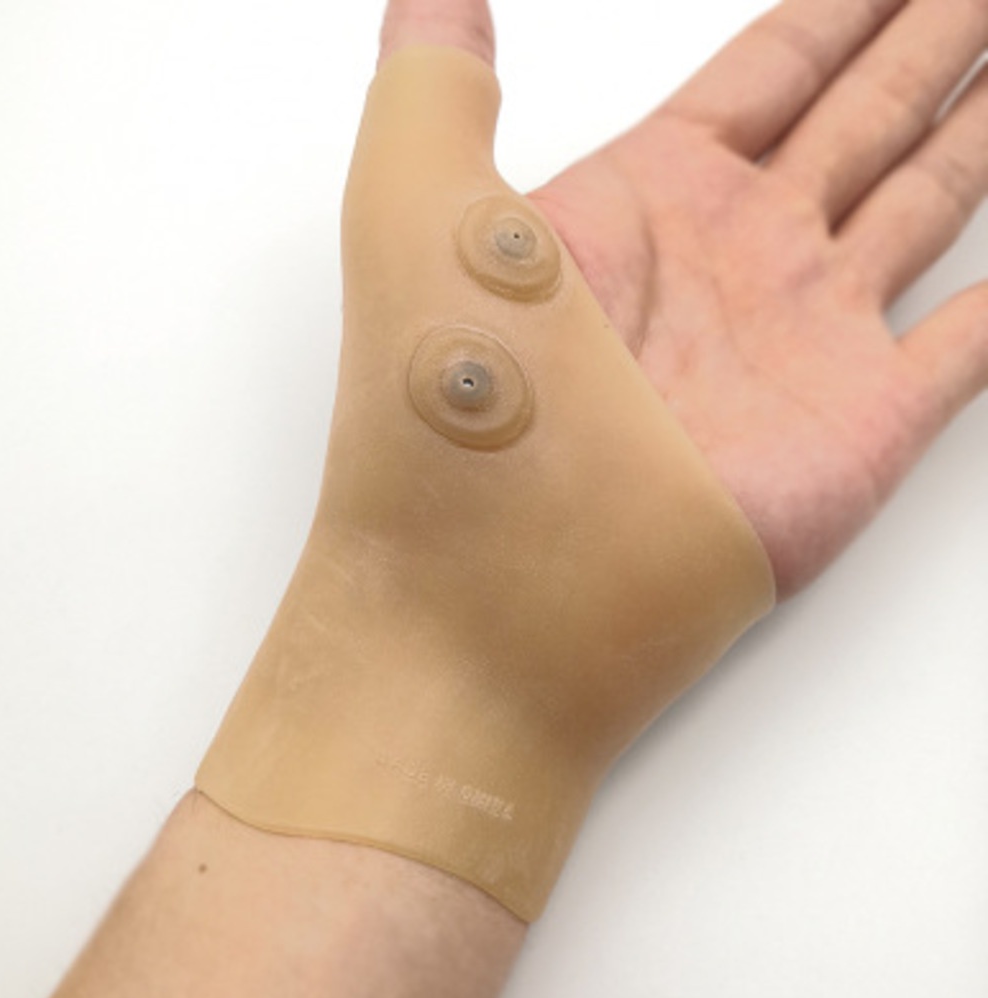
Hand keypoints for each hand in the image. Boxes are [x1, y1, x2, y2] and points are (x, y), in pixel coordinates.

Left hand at [383, 0, 987, 596]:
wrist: (499, 591)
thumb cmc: (452, 411)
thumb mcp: (415, 211)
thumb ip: (436, 82)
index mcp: (648, 195)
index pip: (772, 66)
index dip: (841, 6)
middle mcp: (734, 258)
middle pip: (864, 116)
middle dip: (932, 43)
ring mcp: (804, 341)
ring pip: (928, 200)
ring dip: (982, 130)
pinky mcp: (860, 429)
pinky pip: (966, 341)